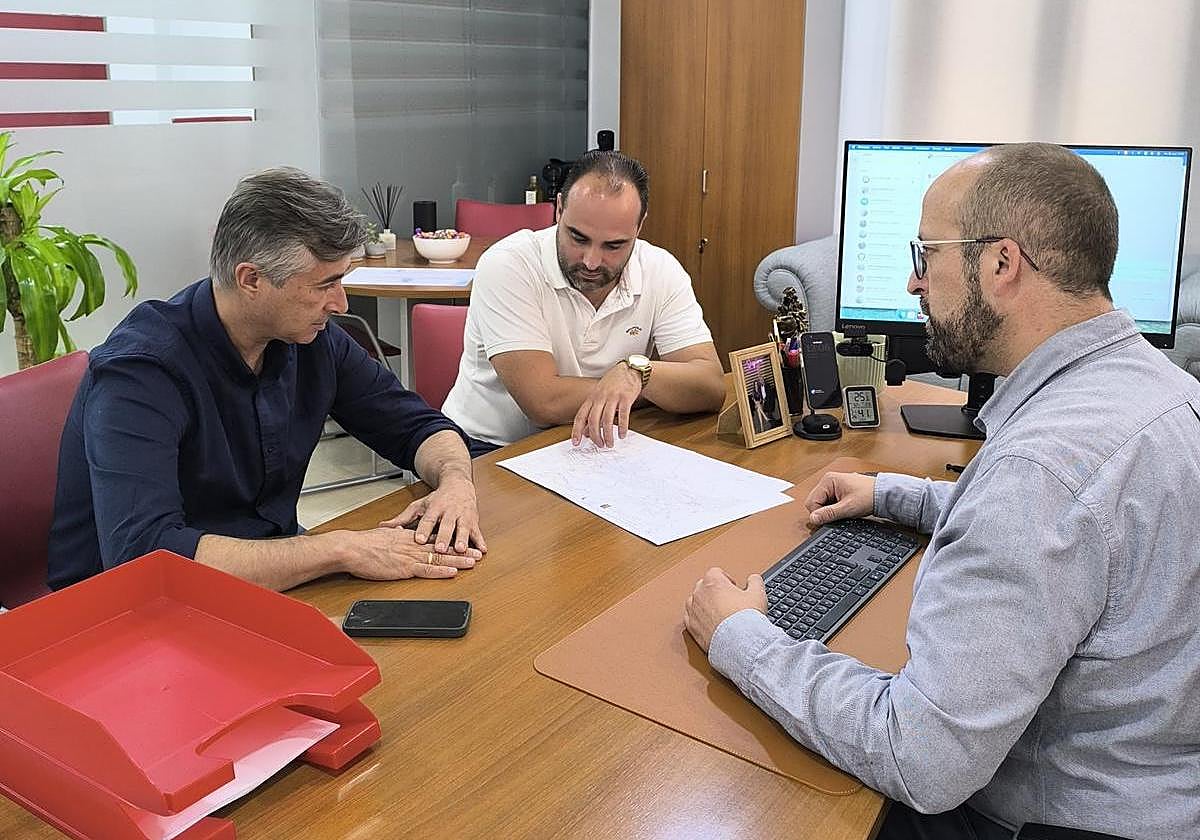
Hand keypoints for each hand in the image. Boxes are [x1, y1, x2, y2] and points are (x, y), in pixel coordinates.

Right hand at [340, 526, 482, 580]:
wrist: (351, 548)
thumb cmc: (363, 544)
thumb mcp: (383, 535)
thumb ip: (393, 534)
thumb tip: (397, 531)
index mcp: (408, 537)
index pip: (434, 539)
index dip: (451, 541)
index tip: (463, 543)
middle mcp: (413, 545)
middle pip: (443, 548)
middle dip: (461, 551)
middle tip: (477, 553)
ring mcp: (410, 556)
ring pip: (440, 558)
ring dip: (458, 561)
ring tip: (473, 562)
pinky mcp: (404, 568)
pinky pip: (427, 570)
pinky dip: (441, 571)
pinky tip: (453, 572)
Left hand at [381, 473, 486, 553]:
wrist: (459, 484)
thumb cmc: (437, 499)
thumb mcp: (419, 506)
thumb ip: (402, 519)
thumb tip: (383, 526)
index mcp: (434, 508)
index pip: (427, 519)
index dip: (423, 529)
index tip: (418, 540)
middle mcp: (449, 511)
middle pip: (446, 525)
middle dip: (443, 536)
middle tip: (439, 548)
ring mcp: (463, 516)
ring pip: (463, 528)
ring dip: (462, 539)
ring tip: (461, 549)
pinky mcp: (473, 521)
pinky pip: (477, 532)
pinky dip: (480, 541)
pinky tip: (482, 550)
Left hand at [571, 362, 642, 447]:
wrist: (629, 370)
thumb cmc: (613, 384)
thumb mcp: (599, 396)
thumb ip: (592, 413)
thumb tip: (586, 432)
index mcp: (592, 398)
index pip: (580, 416)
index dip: (577, 430)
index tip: (576, 442)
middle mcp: (600, 398)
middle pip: (593, 420)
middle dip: (595, 436)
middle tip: (600, 445)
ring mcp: (613, 397)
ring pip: (607, 420)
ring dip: (608, 435)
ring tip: (610, 444)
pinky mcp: (625, 398)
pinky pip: (623, 416)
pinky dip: (622, 428)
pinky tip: (622, 435)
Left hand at [684, 567, 766, 651]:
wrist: (738, 643)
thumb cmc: (745, 619)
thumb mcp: (757, 594)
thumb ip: (755, 582)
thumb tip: (753, 579)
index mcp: (712, 581)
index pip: (716, 573)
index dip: (727, 579)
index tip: (734, 587)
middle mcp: (699, 593)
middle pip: (704, 586)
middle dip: (715, 591)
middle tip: (728, 601)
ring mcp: (692, 610)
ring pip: (695, 602)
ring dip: (705, 604)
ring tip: (719, 613)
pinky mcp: (690, 626)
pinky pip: (690, 618)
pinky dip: (698, 619)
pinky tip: (710, 624)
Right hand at [803, 471, 875, 525]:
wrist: (885, 494)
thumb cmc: (870, 496)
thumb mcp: (847, 508)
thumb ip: (828, 514)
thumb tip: (813, 518)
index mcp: (828, 480)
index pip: (811, 501)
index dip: (818, 514)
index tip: (828, 520)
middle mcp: (828, 481)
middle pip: (815, 502)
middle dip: (824, 512)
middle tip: (837, 516)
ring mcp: (833, 486)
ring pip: (822, 503)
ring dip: (830, 511)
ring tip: (844, 511)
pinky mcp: (838, 491)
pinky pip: (829, 503)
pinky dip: (835, 509)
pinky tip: (844, 510)